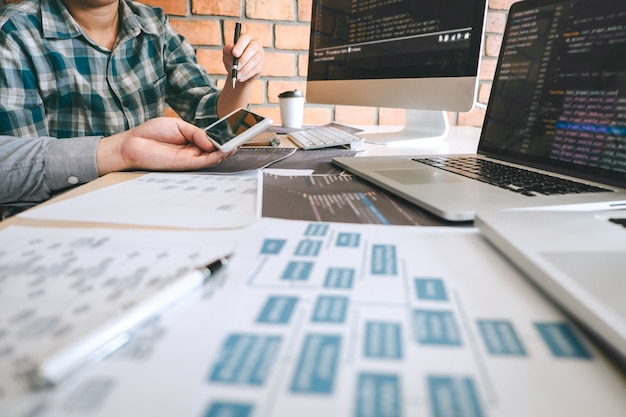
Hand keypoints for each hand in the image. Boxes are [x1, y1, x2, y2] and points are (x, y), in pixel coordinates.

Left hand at [96, 118, 233, 174]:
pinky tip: (223, 150)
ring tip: (236, 143)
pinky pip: (204, 161)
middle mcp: (193, 151)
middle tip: (241, 137)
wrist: (132, 143)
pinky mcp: (185, 164)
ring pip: (213, 157)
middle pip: (216, 149)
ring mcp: (190, 158)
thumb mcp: (178, 126)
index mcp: (192, 140)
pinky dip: (215, 157)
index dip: (225, 137)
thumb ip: (196, 132)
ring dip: (225, 151)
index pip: (212, 140)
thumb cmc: (151, 133)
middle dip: (229, 144)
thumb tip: (211, 140)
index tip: (236, 132)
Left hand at [223, 33, 264, 84]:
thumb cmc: (231, 60)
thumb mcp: (226, 55)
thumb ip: (227, 50)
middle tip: (236, 66)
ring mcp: (261, 54)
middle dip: (244, 57)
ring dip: (245, 68)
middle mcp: (256, 43)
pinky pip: (256, 68)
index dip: (240, 45)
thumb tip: (231, 47)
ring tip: (237, 74)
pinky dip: (247, 74)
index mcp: (246, 37)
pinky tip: (240, 77)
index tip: (234, 53)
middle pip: (254, 47)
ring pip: (256, 59)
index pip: (245, 37)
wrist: (237, 72)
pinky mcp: (262, 64)